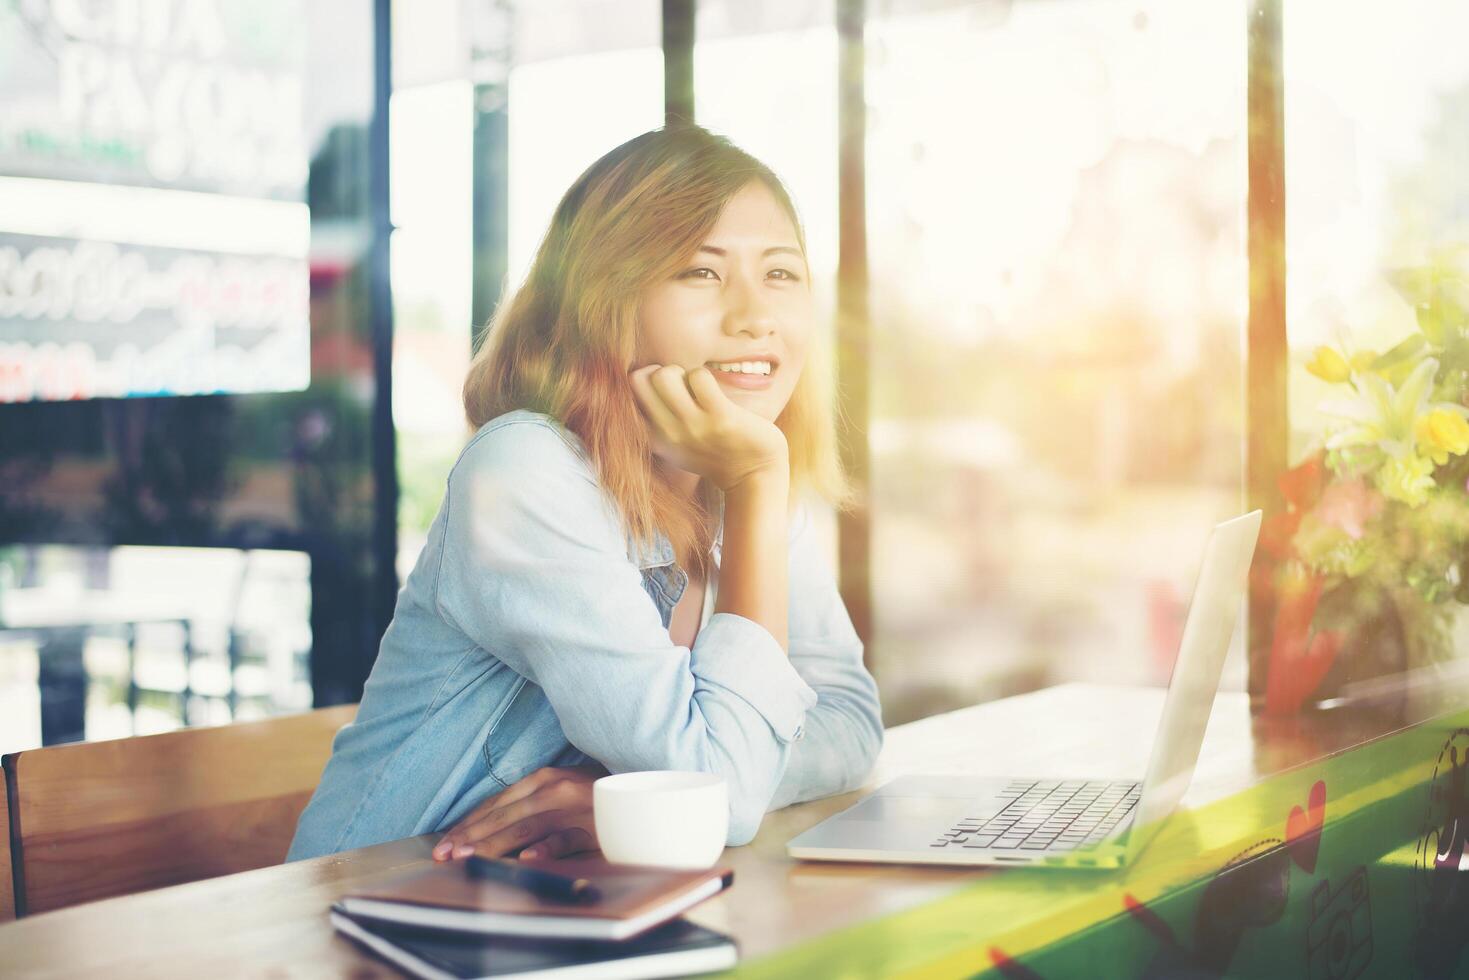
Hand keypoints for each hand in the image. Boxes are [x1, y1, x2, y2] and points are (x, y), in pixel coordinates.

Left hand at [432, 765, 605, 861]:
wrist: (641, 798)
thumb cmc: (597, 797)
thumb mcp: (563, 790)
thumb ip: (532, 804)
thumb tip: (492, 828)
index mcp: (544, 779)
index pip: (497, 802)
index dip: (469, 822)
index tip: (446, 840)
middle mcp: (555, 789)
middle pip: (504, 814)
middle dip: (471, 836)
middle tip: (446, 854)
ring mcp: (574, 808)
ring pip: (526, 826)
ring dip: (495, 843)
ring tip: (470, 857)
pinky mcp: (594, 827)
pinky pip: (566, 838)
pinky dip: (546, 847)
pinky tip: (527, 859)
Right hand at [628, 364, 788, 491]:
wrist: (754, 477)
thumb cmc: (716, 453)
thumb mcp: (678, 445)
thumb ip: (659, 421)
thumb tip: (648, 378)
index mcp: (654, 439)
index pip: (628, 394)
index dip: (647, 382)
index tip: (667, 392)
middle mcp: (668, 434)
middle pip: (637, 379)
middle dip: (659, 372)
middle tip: (681, 385)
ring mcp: (693, 426)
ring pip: (664, 375)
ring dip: (683, 373)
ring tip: (697, 388)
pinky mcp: (720, 417)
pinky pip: (699, 376)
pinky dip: (705, 377)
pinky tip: (715, 393)